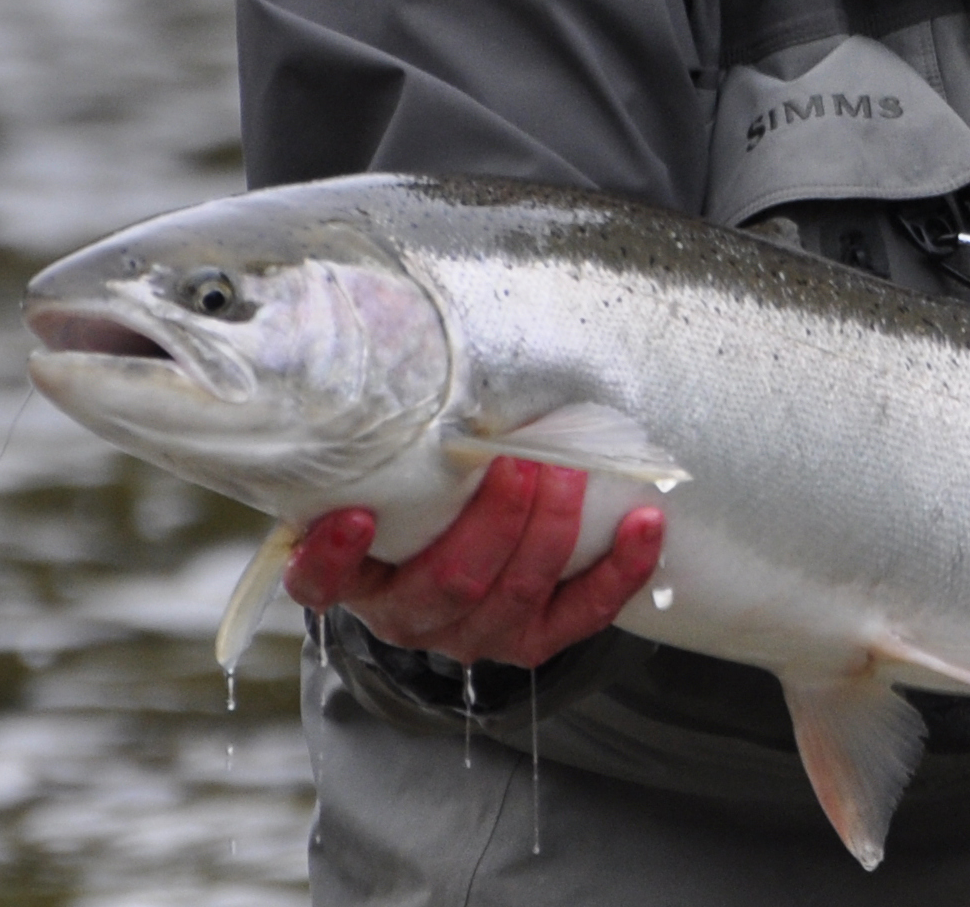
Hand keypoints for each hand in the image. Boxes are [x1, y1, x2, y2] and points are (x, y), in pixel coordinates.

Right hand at [284, 457, 665, 670]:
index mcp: (360, 578)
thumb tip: (385, 330)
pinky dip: (620, 570)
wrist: (459, 553)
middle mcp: (410, 614)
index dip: (335, 558)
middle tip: (519, 460)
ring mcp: (474, 634)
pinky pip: (584, 614)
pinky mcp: (535, 639)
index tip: (353, 516)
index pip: (324, 584)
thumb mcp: (391, 465)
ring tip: (571, 471)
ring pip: (516, 595)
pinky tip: (645, 524)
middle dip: (493, 519)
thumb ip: (384, 428)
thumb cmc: (422, 492)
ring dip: (552, 529)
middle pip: (449, 583)